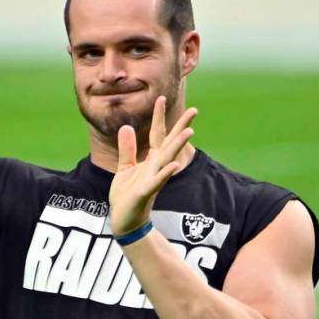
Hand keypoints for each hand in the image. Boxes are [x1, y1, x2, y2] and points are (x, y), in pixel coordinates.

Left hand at [109, 96, 196, 235]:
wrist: (124, 220)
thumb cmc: (126, 196)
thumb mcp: (124, 168)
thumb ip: (127, 149)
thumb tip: (127, 127)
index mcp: (150, 160)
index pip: (157, 134)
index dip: (158, 117)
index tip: (160, 98)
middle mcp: (155, 167)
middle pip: (170, 143)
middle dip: (181, 127)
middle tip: (194, 109)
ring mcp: (152, 179)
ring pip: (167, 159)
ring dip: (178, 146)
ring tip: (190, 131)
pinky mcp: (145, 192)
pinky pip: (157, 181)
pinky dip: (166, 173)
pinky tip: (174, 165)